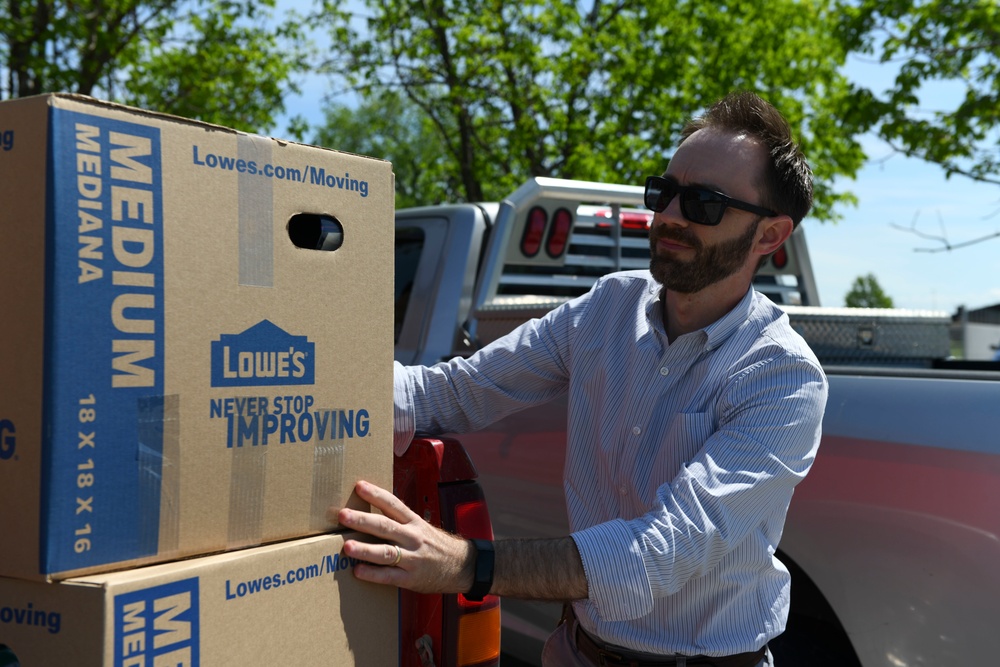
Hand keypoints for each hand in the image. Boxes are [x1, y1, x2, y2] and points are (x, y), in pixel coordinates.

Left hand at [332, 480, 474, 593]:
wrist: (463, 566)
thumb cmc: (437, 546)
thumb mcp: (422, 528)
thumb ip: (400, 522)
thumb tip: (370, 515)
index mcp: (415, 522)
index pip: (394, 504)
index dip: (376, 494)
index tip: (359, 486)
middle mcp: (413, 537)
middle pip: (386, 526)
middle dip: (363, 520)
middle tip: (343, 515)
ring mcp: (412, 558)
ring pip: (386, 552)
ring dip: (365, 549)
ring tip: (347, 546)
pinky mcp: (411, 578)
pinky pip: (389, 576)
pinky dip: (373, 574)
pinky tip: (357, 571)